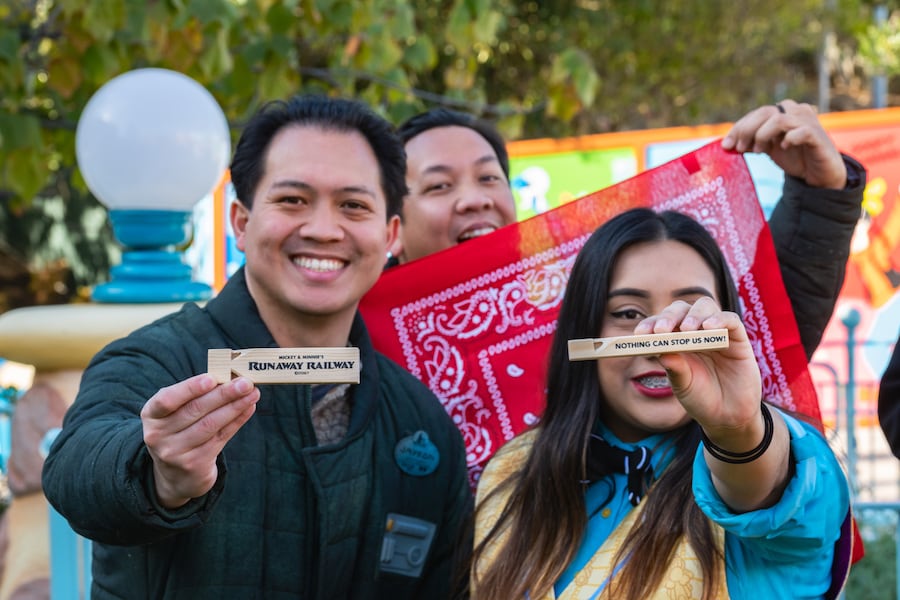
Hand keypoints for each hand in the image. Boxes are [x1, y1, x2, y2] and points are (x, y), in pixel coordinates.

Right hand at [141, 374, 259, 507]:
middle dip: (223, 394)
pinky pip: (221, 438)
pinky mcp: (195, 464)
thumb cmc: (180, 430)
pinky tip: (249, 408)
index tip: (212, 378)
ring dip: (235, 407)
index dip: (190, 389)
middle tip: (245, 383)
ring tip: (253, 394)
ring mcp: (176, 452)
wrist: (176, 475)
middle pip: (195, 410)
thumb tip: (229, 378)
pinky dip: (237, 421)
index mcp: (151, 415)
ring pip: (210, 424)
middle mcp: (159, 435)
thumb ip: (195, 396)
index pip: (167, 400)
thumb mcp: (175, 414)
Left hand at [632, 297, 760, 433]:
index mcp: (676, 340)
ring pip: (705, 306)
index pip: (662, 323)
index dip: (650, 324)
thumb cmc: (701, 398)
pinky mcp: (738, 338)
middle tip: (661, 330)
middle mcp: (695, 331)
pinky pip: (731, 320)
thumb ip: (675, 369)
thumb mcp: (683, 386)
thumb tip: (661, 352)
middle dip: (669, 316)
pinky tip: (709, 327)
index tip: (640, 334)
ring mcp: (716, 332)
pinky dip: (720, 319)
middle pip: (681, 309)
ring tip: (686, 329)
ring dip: (693, 315)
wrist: (728, 416)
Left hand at [721, 99, 846, 189]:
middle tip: (740, 149)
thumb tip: (726, 145)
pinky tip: (784, 147)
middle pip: (764, 112)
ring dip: (763, 135)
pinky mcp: (817, 135)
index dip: (739, 127)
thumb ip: (751, 142)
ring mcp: (808, 121)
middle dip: (747, 131)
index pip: (756, 113)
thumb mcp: (768, 148)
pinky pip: (801, 131)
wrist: (819, 174)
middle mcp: (795, 111)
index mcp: (782, 112)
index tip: (726, 145)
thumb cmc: (794, 157)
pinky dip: (789, 139)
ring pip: (779, 119)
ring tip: (758, 150)